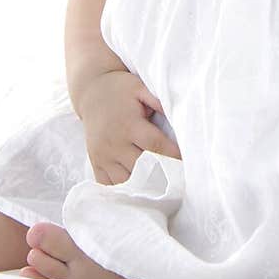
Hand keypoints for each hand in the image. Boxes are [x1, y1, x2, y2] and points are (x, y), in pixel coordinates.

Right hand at [77, 70, 181, 185]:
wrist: (90, 92)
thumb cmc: (120, 89)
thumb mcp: (140, 88)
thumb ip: (158, 100)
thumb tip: (179, 113)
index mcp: (128, 124)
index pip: (155, 145)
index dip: (173, 156)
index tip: (189, 163)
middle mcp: (114, 142)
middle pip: (142, 167)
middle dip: (161, 174)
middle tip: (178, 180)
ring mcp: (103, 155)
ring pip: (126, 181)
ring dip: (143, 185)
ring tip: (160, 187)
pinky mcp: (95, 163)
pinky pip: (109, 185)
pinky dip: (124, 190)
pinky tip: (138, 190)